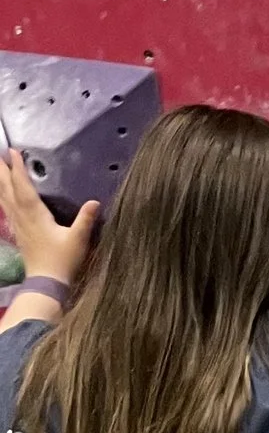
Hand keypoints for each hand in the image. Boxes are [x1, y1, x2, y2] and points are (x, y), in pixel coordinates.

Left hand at [0, 151, 97, 285]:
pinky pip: (6, 208)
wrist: (46, 281)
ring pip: (3, 197)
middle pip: (7, 189)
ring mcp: (17, 224)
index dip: (18, 169)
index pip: (23, 187)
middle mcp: (22, 216)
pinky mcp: (17, 230)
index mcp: (35, 215)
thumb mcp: (78, 239)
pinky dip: (2, 196)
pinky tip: (2, 193)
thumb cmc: (63, 260)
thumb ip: (85, 219)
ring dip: (0, 181)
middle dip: (2, 170)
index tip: (13, 151)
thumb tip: (95, 201)